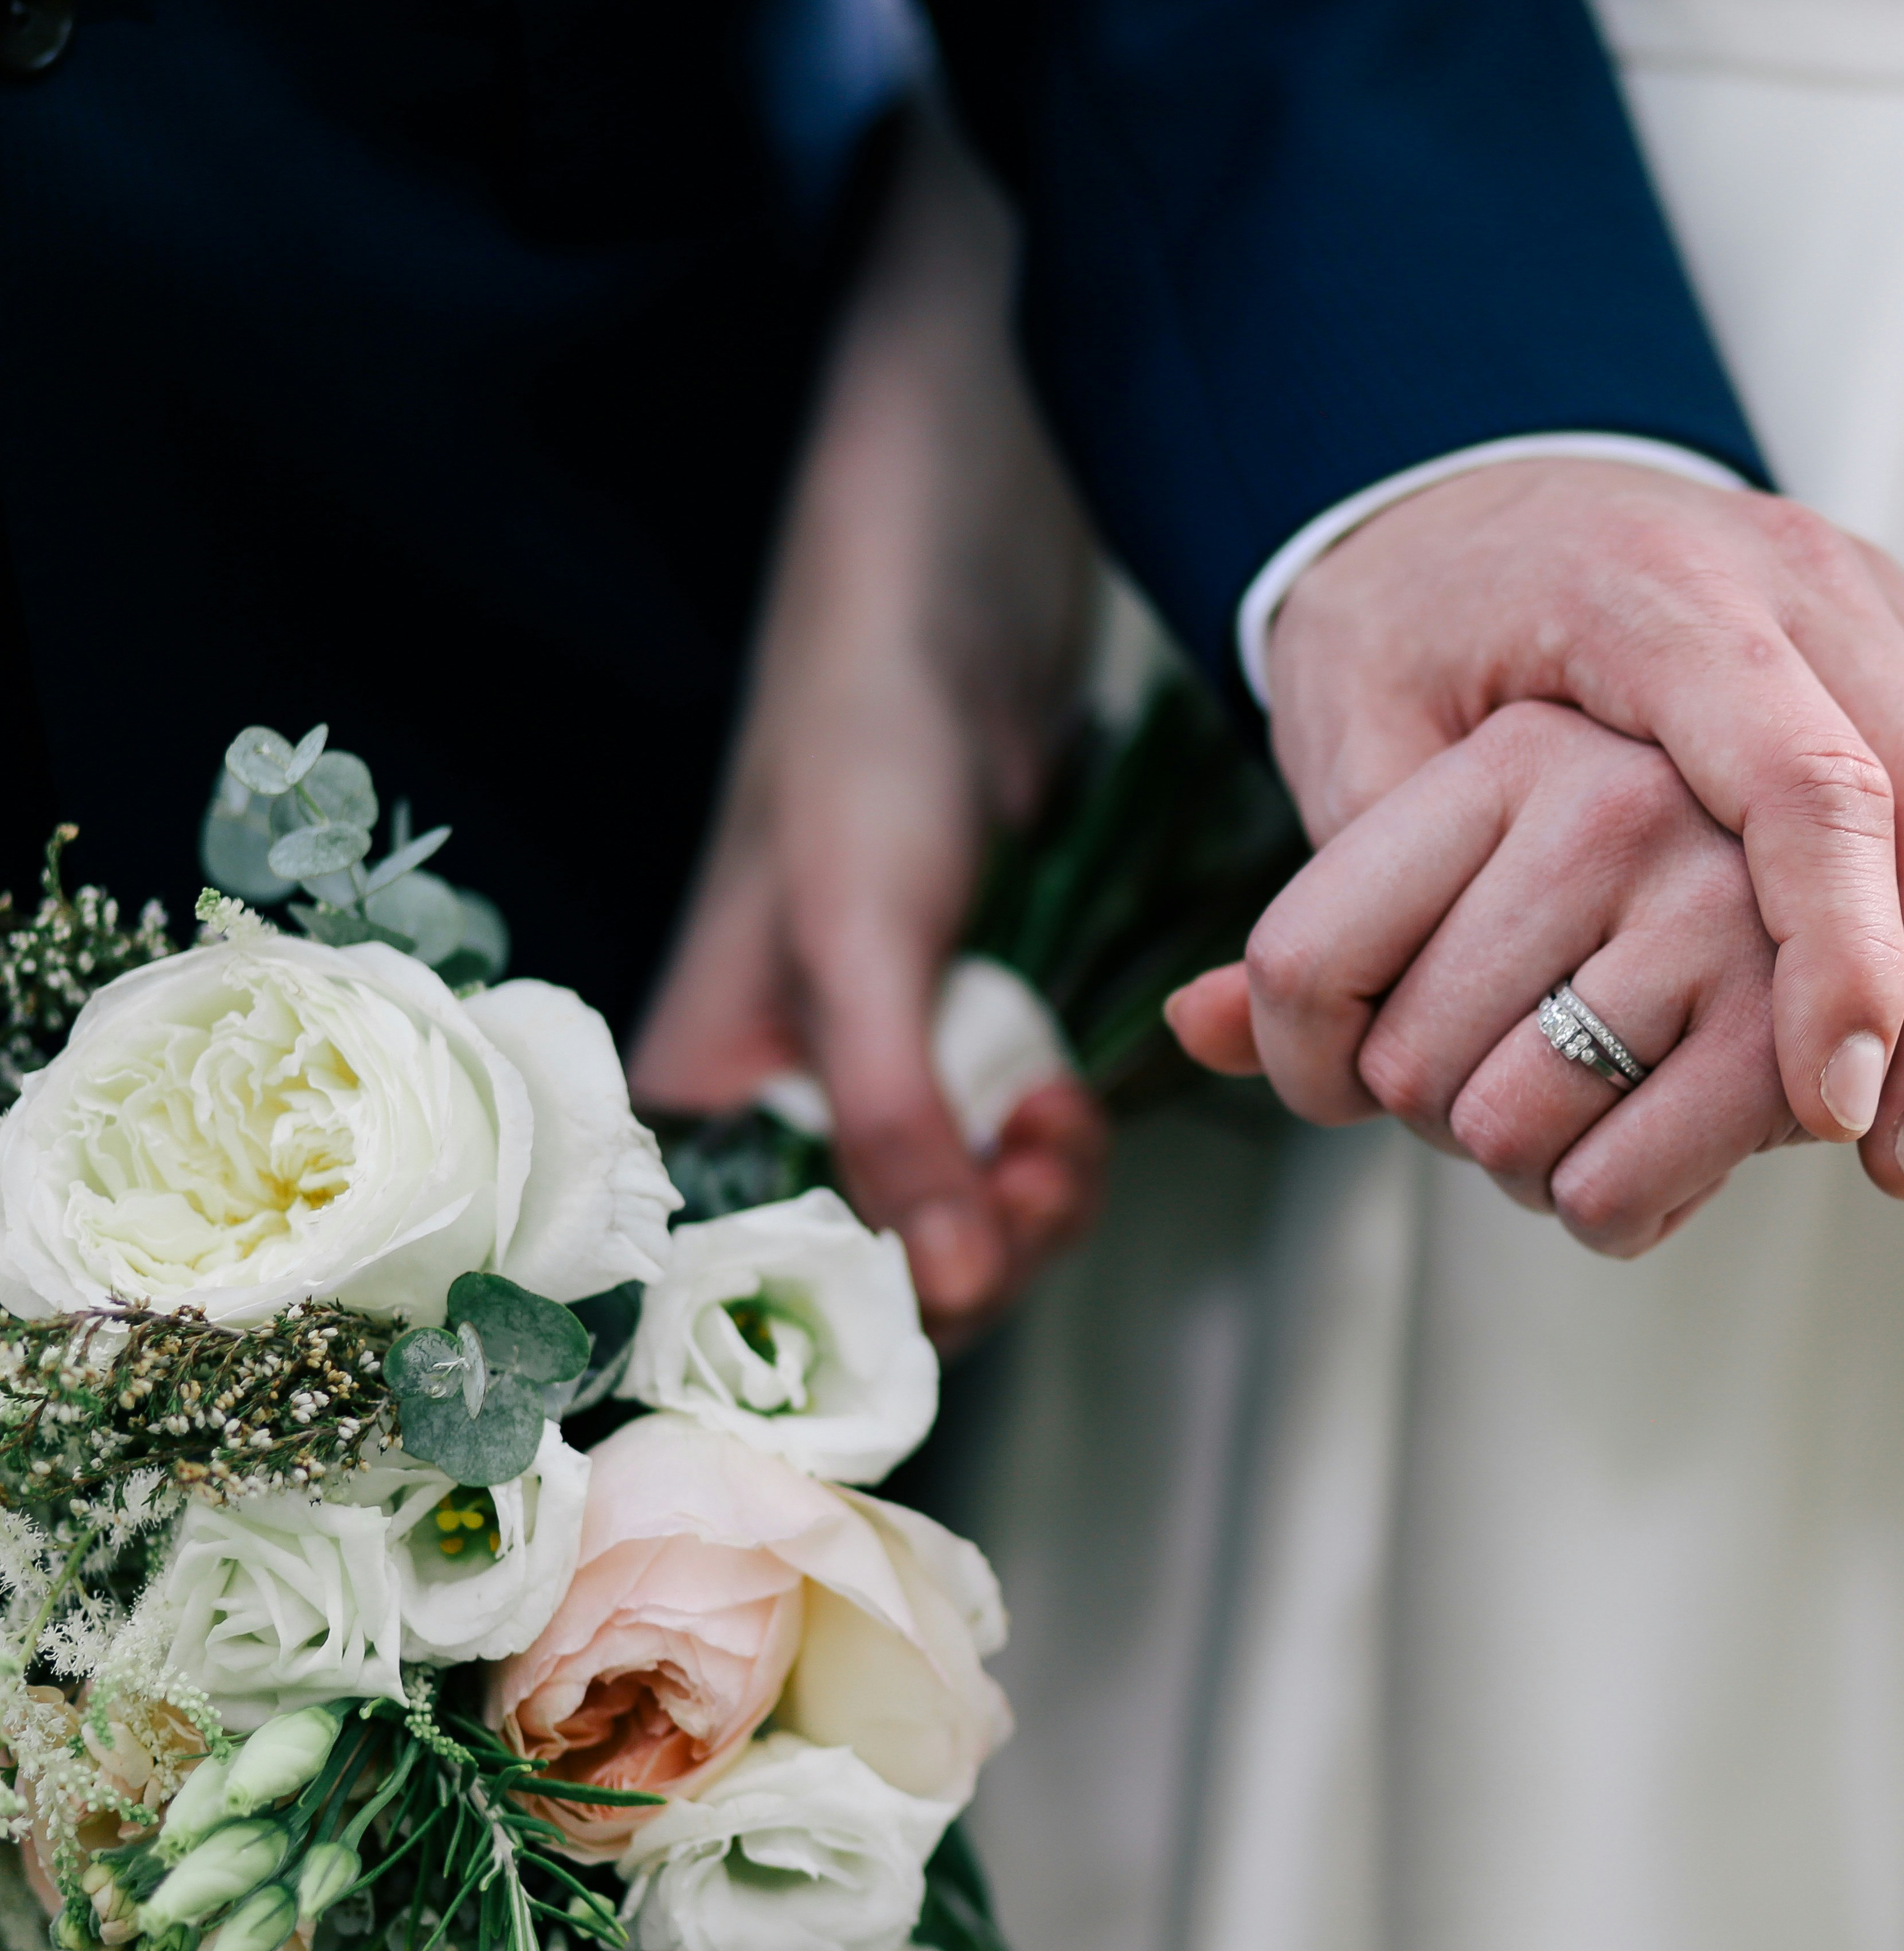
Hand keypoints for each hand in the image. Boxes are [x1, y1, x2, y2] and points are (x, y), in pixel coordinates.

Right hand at [630, 109, 1103, 1343]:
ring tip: (1063, 1117)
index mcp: (697, 1085)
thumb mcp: (859, 925)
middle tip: (1046, 1156)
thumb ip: (887, 1112)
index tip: (978, 1245)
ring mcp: (874, 1056)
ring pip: (957, 1212)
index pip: (768, 1276)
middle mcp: (774, 1087)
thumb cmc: (865, 715)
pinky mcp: (961, 1017)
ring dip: (1028, 1199)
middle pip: (876, 1265)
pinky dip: (1049, 1145)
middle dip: (978, 1245)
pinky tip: (1069, 1093)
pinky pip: (1004, 1140)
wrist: (954, 558)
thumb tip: (936, 1290)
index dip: (880, 1301)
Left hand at [1172, 701, 1793, 1254]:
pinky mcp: (1825, 1013)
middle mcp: (1627, 799)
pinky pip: (1621, 1189)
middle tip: (1518, 1064)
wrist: (1799, 661)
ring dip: (1536, 1166)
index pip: (1303, 964)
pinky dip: (1615, 1214)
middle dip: (1442, 1112)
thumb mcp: (1406, 762)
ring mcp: (1736, 900)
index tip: (1334, 1089)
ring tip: (1603, 1094)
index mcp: (1516, 746)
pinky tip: (1663, 1150)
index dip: (1299, 1065)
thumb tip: (1192, 1030)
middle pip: (1405, 1071)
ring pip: (1508, 1136)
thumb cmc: (1606, 756)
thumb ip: (1325, 922)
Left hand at [1263, 459, 1903, 1191]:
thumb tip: (1210, 1036)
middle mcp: (1792, 572)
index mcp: (1650, 596)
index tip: (1839, 1100)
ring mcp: (1879, 582)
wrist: (1479, 483)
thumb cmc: (1413, 627)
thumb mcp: (1345, 733)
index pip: (1796, 780)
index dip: (1841, 950)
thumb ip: (1325, 887)